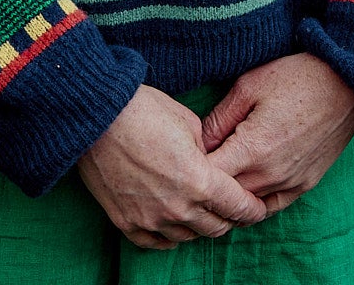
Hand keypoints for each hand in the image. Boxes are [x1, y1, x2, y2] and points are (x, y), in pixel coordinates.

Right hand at [78, 83, 268, 249]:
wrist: (95, 115)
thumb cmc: (143, 110)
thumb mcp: (188, 122)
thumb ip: (208, 151)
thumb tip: (212, 164)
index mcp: (200, 181)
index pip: (239, 207)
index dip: (253, 208)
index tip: (257, 206)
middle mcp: (179, 208)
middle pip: (217, 227)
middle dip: (229, 217)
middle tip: (230, 206)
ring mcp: (152, 219)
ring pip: (189, 238)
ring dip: (199, 225)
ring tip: (200, 210)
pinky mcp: (127, 223)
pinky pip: (157, 243)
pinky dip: (169, 235)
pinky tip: (173, 223)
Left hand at [201, 54, 353, 214]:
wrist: (346, 84)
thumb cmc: (295, 78)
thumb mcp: (248, 86)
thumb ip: (220, 118)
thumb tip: (198, 142)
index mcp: (253, 149)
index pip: (209, 176)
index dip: (192, 168)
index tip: (183, 157)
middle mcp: (271, 175)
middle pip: (226, 196)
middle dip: (208, 185)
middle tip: (196, 168)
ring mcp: (290, 184)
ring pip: (248, 206)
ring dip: (231, 196)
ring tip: (218, 177)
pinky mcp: (305, 186)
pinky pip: (271, 206)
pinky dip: (254, 202)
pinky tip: (245, 186)